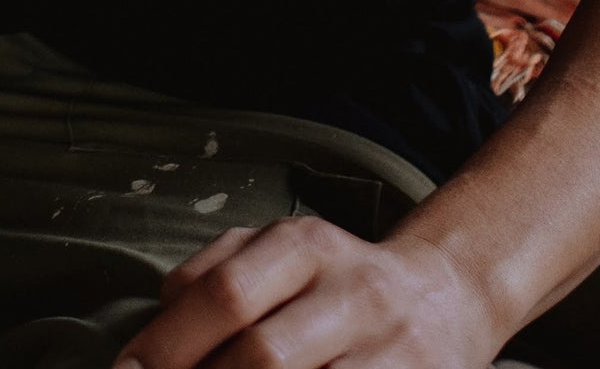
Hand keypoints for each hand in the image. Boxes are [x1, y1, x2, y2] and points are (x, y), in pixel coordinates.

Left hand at [112, 216, 505, 368]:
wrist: (446, 296)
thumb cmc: (336, 281)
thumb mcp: (279, 252)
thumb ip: (213, 272)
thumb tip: (153, 327)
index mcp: (306, 244)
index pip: (224, 292)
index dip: (166, 345)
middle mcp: (351, 290)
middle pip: (260, 355)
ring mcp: (389, 349)